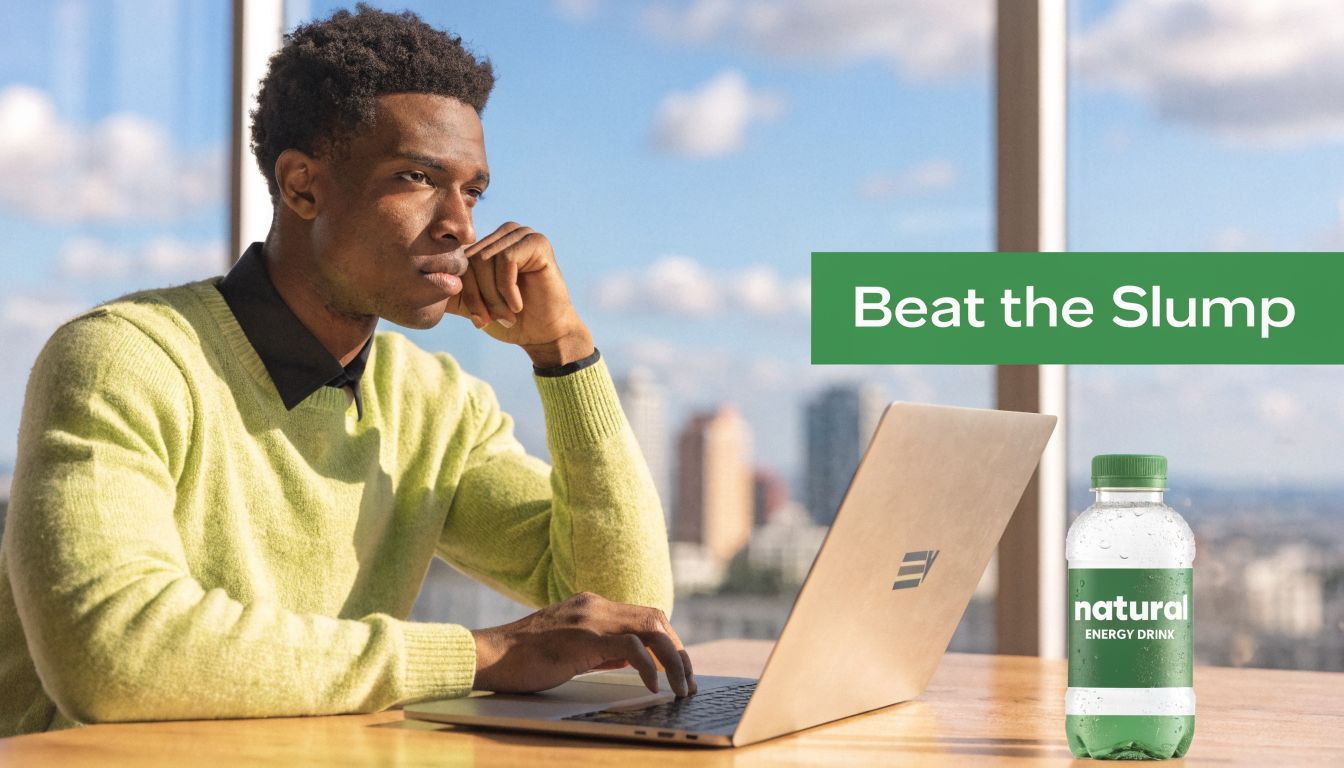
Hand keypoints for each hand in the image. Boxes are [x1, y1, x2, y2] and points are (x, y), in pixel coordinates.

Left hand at [446, 221, 594, 367]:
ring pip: (486, 260)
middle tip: (491, 320)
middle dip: (478, 296)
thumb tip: (412, 285)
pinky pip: (506, 260)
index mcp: (488, 243)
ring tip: (507, 315)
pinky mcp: (537, 241)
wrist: (544, 335)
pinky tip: (519, 305)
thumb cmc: (509, 320)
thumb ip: (449, 290)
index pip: (459, 261)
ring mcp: (522, 234)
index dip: (465, 293)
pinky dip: (508, 289)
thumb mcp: (471, 304)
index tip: (478, 320)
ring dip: (494, 297)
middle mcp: (504, 233)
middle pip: (471, 260)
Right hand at [470, 592, 696, 697]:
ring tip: (679, 687)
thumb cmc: (525, 658)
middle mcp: (596, 605)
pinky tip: (653, 686)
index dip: (669, 642)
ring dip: (673, 659)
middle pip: (656, 618)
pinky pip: (630, 646)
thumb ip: (604, 648)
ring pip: (651, 627)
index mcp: (594, 606)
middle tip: (688, 683)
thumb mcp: (572, 648)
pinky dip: (648, 666)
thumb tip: (636, 660)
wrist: (489, 655)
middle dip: (679, 652)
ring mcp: (590, 618)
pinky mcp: (582, 637)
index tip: (680, 670)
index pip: (646, 616)